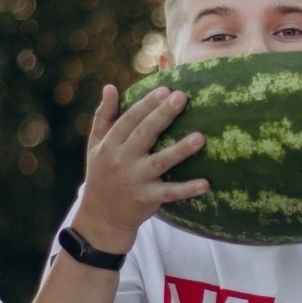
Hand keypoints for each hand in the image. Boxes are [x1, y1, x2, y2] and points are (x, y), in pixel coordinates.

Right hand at [73, 83, 209, 249]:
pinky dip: (187, 189)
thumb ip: (104, 116)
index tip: (165, 90)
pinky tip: (206, 183)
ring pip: (160, 162)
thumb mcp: (96, 145)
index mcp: (110, 144)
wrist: (100, 216)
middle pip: (144, 134)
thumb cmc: (101, 174)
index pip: (129, 120)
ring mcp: (135, 180)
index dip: (146, 104)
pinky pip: (170, 193)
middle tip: (182, 97)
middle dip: (162, 115)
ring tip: (201, 137)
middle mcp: (121, 160)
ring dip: (180, 150)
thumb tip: (110, 86)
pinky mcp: (147, 199)